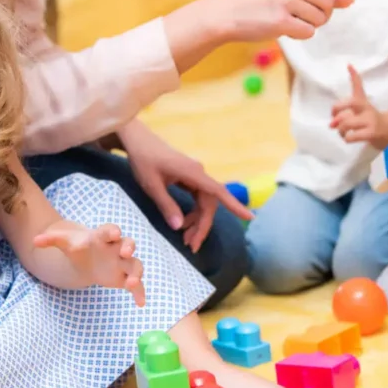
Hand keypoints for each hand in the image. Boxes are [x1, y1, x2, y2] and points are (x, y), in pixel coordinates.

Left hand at [34, 221, 145, 306]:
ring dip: (136, 273)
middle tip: (126, 252)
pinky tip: (140, 304)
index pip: (110, 230)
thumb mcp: (64, 242)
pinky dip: (140, 293)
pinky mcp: (125, 277)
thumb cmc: (78, 246)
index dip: (113, 231)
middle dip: (129, 247)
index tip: (115, 233)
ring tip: (131, 283)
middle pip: (128, 244)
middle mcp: (117, 248)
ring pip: (135, 265)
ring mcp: (123, 262)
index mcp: (103, 236)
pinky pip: (137, 284)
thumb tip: (35, 241)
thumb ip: (51, 239)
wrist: (87, 258)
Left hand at [121, 123, 252, 252]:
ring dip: (197, 222)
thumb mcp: (151, 185)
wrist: (138, 140)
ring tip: (186, 240)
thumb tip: (179, 226)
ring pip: (204, 203)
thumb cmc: (143, 160)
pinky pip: (197, 199)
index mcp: (193, 173)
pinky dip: (192, 213)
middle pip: (209, 204)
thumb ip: (166, 205)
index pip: (218, 192)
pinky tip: (184, 224)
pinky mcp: (189, 178)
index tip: (250, 217)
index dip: (234, 205)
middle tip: (192, 246)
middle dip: (202, 226)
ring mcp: (195, 176)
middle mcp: (198, 174)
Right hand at [211, 0, 381, 41]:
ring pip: (321, 20)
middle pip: (330, 3)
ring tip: (286, 18)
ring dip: (309, 24)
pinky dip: (299, 34)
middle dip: (320, 14)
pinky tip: (281, 27)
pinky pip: (308, 32)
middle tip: (297, 13)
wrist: (227, 13)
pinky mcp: (281, 20)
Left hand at [330, 65, 387, 148]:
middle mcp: (366, 108)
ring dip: (340, 130)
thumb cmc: (370, 121)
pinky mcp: (371, 132)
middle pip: (350, 103)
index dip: (354, 76)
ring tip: (343, 132)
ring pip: (347, 122)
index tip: (349, 66)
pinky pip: (351, 135)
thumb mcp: (359, 112)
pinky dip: (347, 138)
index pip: (358, 86)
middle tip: (334, 121)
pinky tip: (350, 137)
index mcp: (363, 102)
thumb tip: (331, 125)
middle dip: (337, 113)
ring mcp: (370, 120)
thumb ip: (343, 114)